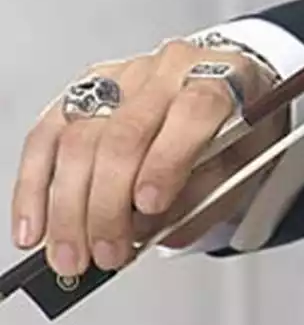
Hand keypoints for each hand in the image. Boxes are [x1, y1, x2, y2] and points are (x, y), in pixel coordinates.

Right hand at [11, 39, 288, 275]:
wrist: (230, 91)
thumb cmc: (239, 129)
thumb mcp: (248, 163)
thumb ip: (206, 197)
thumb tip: (148, 232)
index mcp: (224, 76)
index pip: (194, 111)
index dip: (168, 161)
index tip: (149, 206)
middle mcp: (170, 70)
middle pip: (124, 134)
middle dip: (107, 205)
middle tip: (106, 253)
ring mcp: (124, 76)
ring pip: (78, 138)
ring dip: (67, 208)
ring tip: (71, 255)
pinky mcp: (85, 89)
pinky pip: (47, 135)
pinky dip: (34, 186)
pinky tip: (35, 226)